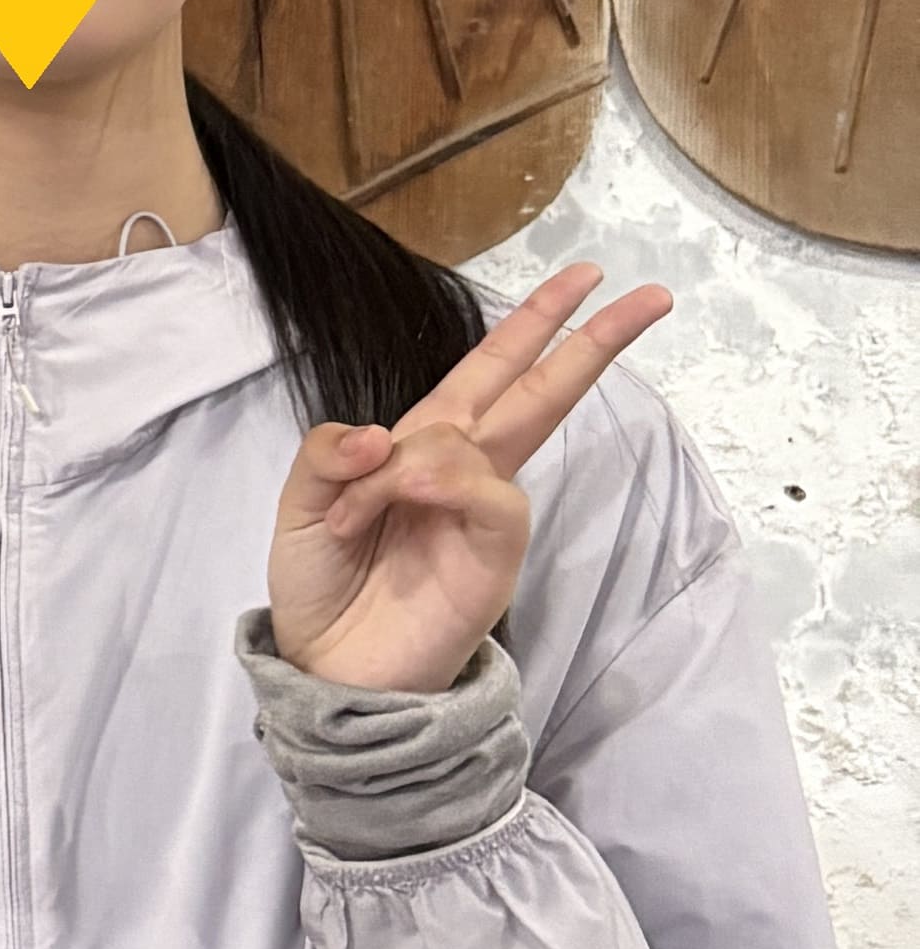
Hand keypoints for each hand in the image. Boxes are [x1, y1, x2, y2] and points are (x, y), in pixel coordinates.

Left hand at [263, 261, 671, 694]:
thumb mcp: (300, 504)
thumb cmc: (321, 587)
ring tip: (353, 517)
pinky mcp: (496, 552)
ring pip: (482, 435)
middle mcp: (464, 471)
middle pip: (538, 389)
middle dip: (589, 339)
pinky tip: (402, 501)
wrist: (329, 670)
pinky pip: (491, 491)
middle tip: (648, 294)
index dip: (532, 324)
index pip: (489, 371)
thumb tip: (380, 435)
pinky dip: (437, 484)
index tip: (585, 277)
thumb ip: (328, 453)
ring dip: (406, 463)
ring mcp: (485, 511)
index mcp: (421, 447)